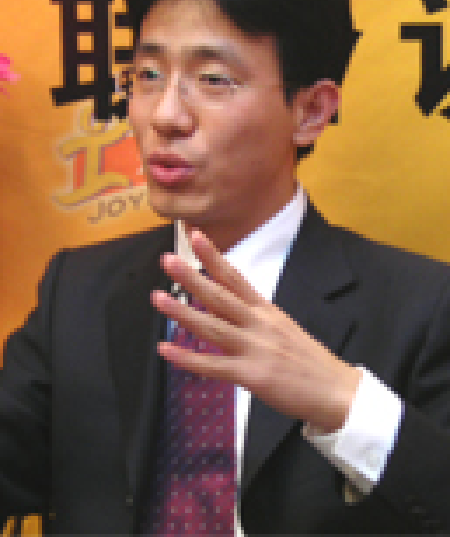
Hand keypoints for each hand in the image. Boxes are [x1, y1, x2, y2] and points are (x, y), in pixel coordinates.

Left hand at [152, 230, 360, 432]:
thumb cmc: (308, 361)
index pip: (236, 278)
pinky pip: (214, 366)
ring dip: (182, 312)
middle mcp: (259, 323)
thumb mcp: (282, 328)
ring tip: (158, 298)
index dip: (214, 257)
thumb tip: (228, 309)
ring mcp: (255, 348)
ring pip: (212, 326)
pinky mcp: (252, 375)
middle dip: (192, 277)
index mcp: (266, 310)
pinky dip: (188, 358)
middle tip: (168, 259)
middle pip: (220, 296)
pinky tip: (166, 350)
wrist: (335, 390)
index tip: (196, 236)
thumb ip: (255, 318)